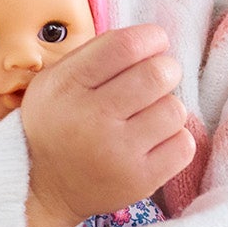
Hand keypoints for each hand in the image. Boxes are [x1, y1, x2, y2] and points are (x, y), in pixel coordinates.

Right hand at [19, 24, 191, 226]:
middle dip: (166, 70)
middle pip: (159, 73)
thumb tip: (152, 39)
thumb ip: (97, 54)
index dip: (152, 38)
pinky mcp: (139, 181)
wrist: (43, 188)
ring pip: (175, 109)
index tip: (154, 44)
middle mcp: (91, 118)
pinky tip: (153, 142)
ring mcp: (117, 153)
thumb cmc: (58, 123)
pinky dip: (174, 139)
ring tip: (146, 119)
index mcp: (68, 85)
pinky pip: (184, 145)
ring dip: (167, 109)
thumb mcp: (56, 80)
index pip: (126, 46)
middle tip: (154, 82)